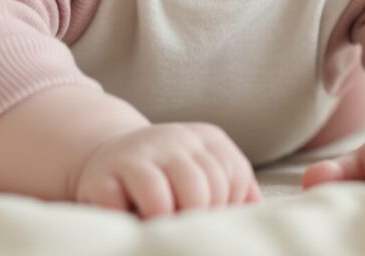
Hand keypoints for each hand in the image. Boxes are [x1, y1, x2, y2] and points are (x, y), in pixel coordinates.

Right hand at [71, 123, 260, 217]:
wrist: (105, 160)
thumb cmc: (165, 179)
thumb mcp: (203, 175)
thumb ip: (235, 191)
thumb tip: (259, 215)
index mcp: (206, 137)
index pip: (234, 174)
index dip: (227, 207)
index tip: (209, 217)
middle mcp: (175, 138)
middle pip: (207, 186)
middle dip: (200, 217)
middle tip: (186, 227)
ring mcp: (140, 153)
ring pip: (175, 192)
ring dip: (174, 219)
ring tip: (164, 226)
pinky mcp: (106, 174)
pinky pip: (137, 202)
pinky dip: (143, 220)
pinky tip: (137, 221)